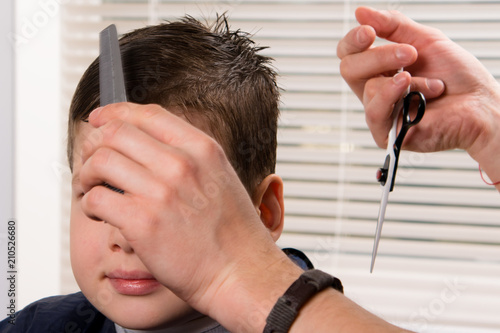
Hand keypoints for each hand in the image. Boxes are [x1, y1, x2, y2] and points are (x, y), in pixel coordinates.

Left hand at [78, 103, 294, 326]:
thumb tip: (148, 144)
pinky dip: (88, 204)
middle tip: (90, 163)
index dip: (115, 112)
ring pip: (100, 161)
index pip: (147, 113)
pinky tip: (98, 213)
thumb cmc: (232, 232)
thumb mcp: (221, 177)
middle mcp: (182, 164)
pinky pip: (96, 198)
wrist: (240, 272)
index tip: (99, 120)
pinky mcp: (143, 223)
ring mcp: (162, 192)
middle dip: (93, 145)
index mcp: (202, 149)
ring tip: (91, 189)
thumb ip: (189, 157)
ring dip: (86, 174)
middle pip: (116, 133)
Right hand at [337, 7, 499, 168]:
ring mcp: (380, 111)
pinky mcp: (385, 133)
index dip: (353, 41)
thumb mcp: (425, 40)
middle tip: (410, 53)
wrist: (480, 104)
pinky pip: (374, 111)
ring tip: (431, 84)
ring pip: (367, 87)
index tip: (369, 32)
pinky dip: (394, 95)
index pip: (348, 54)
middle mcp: (376, 90)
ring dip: (404, 80)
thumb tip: (360, 13)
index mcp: (380, 69)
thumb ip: (391, 26)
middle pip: (349, 69)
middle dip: (380, 56)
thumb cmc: (459, 77)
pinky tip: (413, 92)